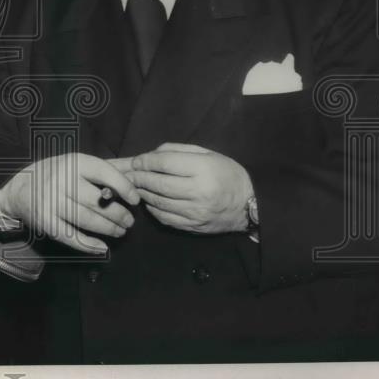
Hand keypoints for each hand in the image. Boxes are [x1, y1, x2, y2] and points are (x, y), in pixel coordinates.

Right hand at [0, 152, 139, 253]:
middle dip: (118, 214)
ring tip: (120, 231)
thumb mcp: (77, 163)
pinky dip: (89, 245)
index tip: (135, 199)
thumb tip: (137, 170)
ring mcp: (51, 202)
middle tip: (129, 221)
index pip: (103, 172)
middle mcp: (61, 180)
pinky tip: (102, 247)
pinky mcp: (45, 222)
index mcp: (73, 162)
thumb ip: (106, 167)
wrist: (19, 189)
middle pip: (96, 201)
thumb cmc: (56, 174)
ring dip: (108, 229)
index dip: (123, 186)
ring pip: (86, 220)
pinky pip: (71, 237)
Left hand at [112, 143, 252, 233]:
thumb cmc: (226, 173)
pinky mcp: (193, 226)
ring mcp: (195, 212)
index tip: (136, 161)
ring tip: (136, 186)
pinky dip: (153, 209)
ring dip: (143, 193)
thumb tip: (149, 155)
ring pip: (159, 202)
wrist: (249, 204)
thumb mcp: (207, 154)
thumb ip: (177, 151)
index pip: (165, 163)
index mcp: (203, 169)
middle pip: (158, 184)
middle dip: (139, 178)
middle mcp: (198, 192)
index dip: (146, 162)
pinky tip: (150, 201)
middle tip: (130, 174)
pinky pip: (165, 218)